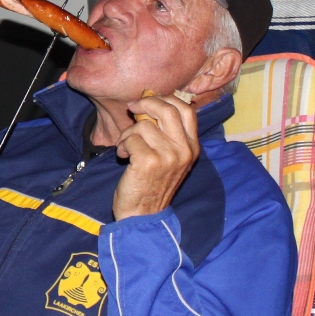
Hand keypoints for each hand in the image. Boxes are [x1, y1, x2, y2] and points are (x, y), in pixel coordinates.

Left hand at [112, 93, 199, 219]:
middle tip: (132, 108)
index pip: (186, 110)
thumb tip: (152, 104)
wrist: (143, 216)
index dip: (166, 99)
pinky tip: (123, 157)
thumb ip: (166, 134)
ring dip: (128, 134)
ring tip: (126, 148)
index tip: (149, 100)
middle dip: (145, 104)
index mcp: (192, 148)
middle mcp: (184, 150)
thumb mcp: (169, 159)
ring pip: (143, 125)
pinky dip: (122, 145)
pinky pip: (130, 139)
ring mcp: (168, 156)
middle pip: (167, 109)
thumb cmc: (152, 185)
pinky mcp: (148, 161)